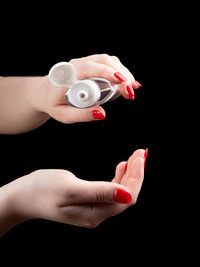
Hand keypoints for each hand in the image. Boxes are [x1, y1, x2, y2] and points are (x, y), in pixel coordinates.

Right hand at [3, 149, 144, 230]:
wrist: (23, 196)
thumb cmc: (42, 190)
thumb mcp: (71, 189)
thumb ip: (100, 192)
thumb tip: (127, 196)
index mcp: (95, 213)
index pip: (127, 197)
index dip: (137, 177)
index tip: (140, 157)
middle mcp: (97, 215)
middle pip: (126, 195)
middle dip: (136, 173)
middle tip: (141, 153)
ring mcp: (93, 209)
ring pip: (120, 192)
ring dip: (129, 174)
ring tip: (134, 157)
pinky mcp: (88, 202)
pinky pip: (110, 190)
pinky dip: (118, 177)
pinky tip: (120, 166)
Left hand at [36, 54, 141, 123]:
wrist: (46, 93)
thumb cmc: (54, 103)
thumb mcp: (64, 115)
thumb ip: (82, 115)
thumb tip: (101, 114)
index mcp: (68, 74)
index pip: (89, 68)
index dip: (107, 73)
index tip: (122, 82)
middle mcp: (77, 63)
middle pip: (104, 61)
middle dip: (121, 75)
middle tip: (130, 93)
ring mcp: (85, 62)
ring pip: (109, 60)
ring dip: (124, 73)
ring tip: (131, 90)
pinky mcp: (92, 64)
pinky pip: (109, 63)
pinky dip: (121, 72)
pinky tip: (128, 83)